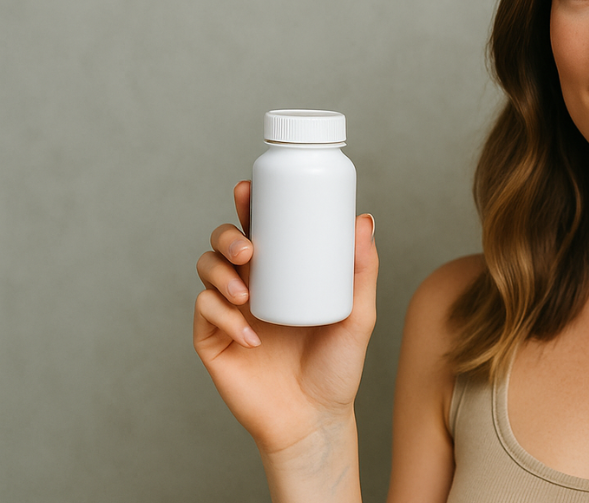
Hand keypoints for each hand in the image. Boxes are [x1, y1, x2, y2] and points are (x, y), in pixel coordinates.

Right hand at [193, 180, 378, 455]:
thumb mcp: (358, 315)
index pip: (260, 228)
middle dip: (227, 236)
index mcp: (281, 272)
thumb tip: (364, 219)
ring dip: (220, 275)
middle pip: (224, 243)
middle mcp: (251, 285)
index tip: (248, 190)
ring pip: (206, 272)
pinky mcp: (213, 341)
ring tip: (247, 294)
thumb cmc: (336, 367)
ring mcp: (229, 312)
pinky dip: (223, 318)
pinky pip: (205, 316)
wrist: (315, 419)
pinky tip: (250, 334)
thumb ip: (363, 270)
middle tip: (249, 249)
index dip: (247, 205)